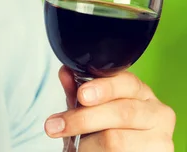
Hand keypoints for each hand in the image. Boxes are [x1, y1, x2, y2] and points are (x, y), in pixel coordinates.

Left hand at [44, 66, 175, 150]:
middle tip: (58, 125)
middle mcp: (157, 112)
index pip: (126, 82)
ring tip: (76, 145)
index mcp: (141, 92)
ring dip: (89, 144)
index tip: (81, 95)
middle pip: (121, 112)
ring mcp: (160, 139)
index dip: (103, 87)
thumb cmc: (109, 127)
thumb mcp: (92, 107)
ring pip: (117, 140)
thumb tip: (66, 73)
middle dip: (85, 119)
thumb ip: (78, 90)